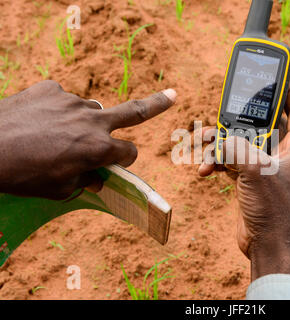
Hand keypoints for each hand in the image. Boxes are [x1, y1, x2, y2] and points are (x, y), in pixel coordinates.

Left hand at [0, 80, 175, 199]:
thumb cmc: (24, 175)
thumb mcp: (59, 189)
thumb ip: (85, 180)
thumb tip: (97, 177)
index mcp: (99, 147)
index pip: (129, 152)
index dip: (124, 160)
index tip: (117, 163)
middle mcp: (92, 120)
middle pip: (134, 111)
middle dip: (157, 105)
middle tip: (173, 96)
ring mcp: (72, 101)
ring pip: (90, 111)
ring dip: (83, 122)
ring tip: (56, 134)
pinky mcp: (50, 88)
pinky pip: (63, 100)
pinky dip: (57, 110)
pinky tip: (38, 120)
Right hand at [199, 83, 289, 279]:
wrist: (269, 247)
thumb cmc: (275, 211)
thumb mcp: (256, 171)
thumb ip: (237, 147)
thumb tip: (220, 142)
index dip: (288, 90)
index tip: (277, 76)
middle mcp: (284, 155)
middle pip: (262, 124)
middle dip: (240, 118)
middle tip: (224, 109)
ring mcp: (266, 169)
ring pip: (242, 143)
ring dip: (222, 144)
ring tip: (204, 145)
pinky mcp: (252, 181)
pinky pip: (233, 162)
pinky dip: (219, 164)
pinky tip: (205, 170)